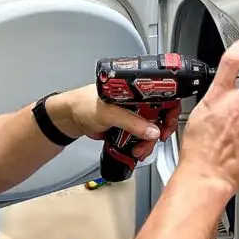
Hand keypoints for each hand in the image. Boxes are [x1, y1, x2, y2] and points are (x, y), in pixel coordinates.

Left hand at [47, 84, 180, 159]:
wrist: (68, 119)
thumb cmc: (82, 104)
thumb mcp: (109, 112)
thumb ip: (131, 122)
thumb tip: (152, 131)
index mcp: (133, 88)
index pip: (161, 93)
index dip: (169, 107)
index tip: (169, 121)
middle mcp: (135, 99)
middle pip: (159, 113)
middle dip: (160, 129)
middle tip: (157, 138)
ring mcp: (131, 113)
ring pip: (150, 128)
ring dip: (148, 141)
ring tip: (140, 149)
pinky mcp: (126, 126)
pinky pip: (140, 136)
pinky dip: (141, 145)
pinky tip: (137, 150)